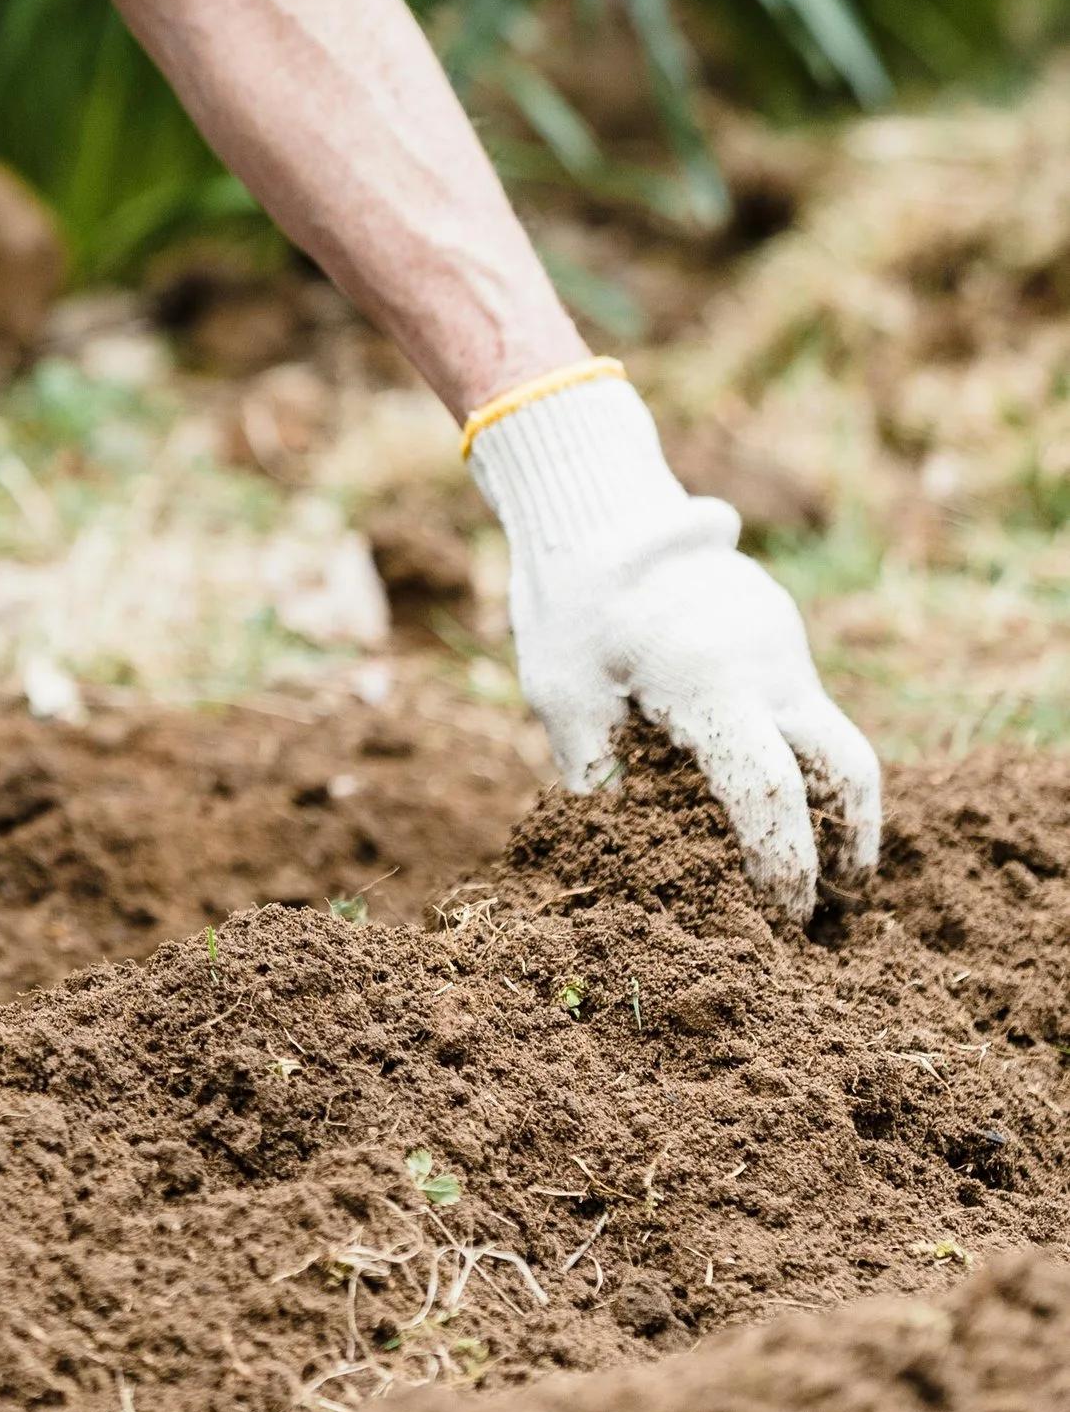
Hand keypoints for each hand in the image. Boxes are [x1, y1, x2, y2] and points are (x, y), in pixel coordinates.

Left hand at [467, 372, 880, 924]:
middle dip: (852, 842)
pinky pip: (804, 698)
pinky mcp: (778, 625)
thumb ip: (598, 775)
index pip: (773, 796)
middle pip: (848, 768)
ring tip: (810, 856)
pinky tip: (766, 781)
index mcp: (713, 684)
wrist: (591, 498)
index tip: (784, 913)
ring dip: (834, 799)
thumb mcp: (560, 692)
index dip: (786, 866)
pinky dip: (801, 748)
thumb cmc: (567, 600)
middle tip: (835, 900)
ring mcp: (782, 640)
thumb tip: (617, 860)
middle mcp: (767, 663)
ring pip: (835, 733)